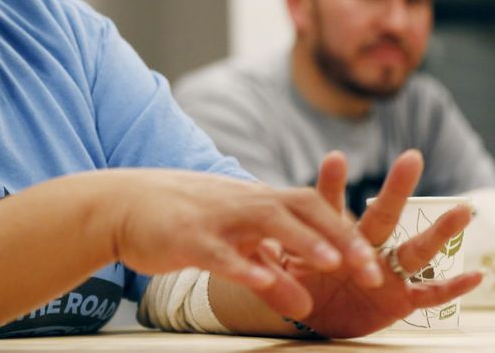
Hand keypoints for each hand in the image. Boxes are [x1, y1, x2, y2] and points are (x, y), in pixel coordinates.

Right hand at [110, 168, 378, 293]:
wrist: (124, 204)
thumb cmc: (181, 221)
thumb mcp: (231, 246)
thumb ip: (268, 270)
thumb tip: (305, 300)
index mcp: (255, 202)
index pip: (311, 208)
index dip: (346, 232)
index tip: (376, 263)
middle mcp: (242, 203)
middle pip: (300, 209)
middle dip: (339, 236)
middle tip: (370, 269)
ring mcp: (216, 217)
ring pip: (265, 220)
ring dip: (302, 240)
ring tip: (332, 263)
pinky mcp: (187, 236)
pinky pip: (219, 250)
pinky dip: (242, 265)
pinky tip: (260, 281)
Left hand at [265, 150, 480, 337]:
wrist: (309, 314)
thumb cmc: (295, 278)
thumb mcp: (277, 265)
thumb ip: (270, 258)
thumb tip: (257, 246)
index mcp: (331, 233)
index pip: (328, 207)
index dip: (332, 186)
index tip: (333, 158)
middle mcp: (364, 246)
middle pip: (382, 216)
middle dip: (396, 189)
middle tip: (411, 157)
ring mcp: (385, 271)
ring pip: (414, 250)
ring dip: (439, 232)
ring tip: (462, 210)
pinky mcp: (399, 299)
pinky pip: (428, 295)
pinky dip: (451, 287)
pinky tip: (475, 276)